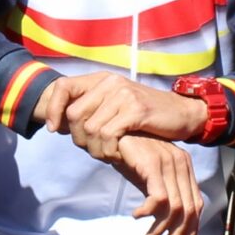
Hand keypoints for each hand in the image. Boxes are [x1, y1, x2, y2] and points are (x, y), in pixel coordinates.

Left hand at [38, 70, 203, 158]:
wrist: (182, 113)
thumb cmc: (146, 116)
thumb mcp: (116, 106)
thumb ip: (91, 111)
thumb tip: (59, 124)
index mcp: (102, 79)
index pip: (63, 87)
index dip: (52, 108)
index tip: (54, 129)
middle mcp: (111, 83)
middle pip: (74, 114)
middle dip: (78, 138)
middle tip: (92, 149)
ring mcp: (124, 95)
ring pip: (90, 128)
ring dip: (95, 149)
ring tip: (107, 154)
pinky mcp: (136, 110)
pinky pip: (108, 134)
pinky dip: (109, 150)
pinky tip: (117, 154)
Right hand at [107, 134, 200, 234]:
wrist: (114, 129)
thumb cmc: (129, 152)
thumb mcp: (148, 175)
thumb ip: (160, 193)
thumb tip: (164, 221)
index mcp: (185, 167)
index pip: (196, 203)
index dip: (192, 228)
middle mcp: (181, 164)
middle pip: (188, 209)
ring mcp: (168, 163)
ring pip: (175, 207)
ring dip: (161, 228)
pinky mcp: (153, 163)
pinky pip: (158, 198)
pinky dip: (149, 212)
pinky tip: (136, 215)